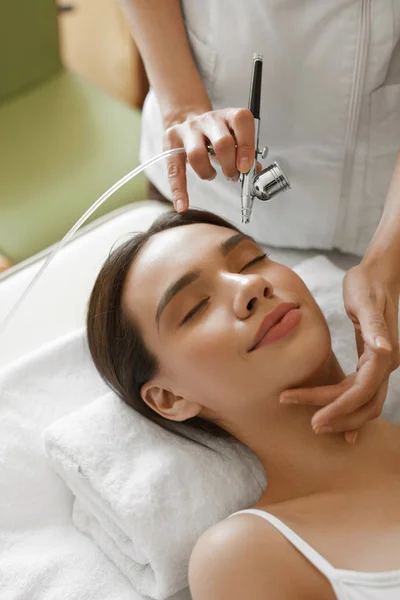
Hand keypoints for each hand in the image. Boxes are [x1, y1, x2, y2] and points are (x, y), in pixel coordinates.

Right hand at [163, 108, 258, 211]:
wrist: (188, 119)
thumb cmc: (216, 134)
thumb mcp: (234, 138)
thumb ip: (245, 153)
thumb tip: (255, 171)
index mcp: (229, 116)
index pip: (241, 122)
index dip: (246, 146)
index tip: (246, 167)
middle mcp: (209, 119)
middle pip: (222, 143)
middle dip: (230, 166)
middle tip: (232, 176)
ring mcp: (189, 129)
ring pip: (197, 154)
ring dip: (208, 173)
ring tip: (212, 175)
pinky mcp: (172, 141)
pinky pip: (175, 169)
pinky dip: (179, 190)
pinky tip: (183, 204)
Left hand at [279, 262, 399, 444]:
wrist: (376, 274)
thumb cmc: (366, 285)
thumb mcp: (365, 302)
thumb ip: (374, 328)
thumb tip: (384, 351)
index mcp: (385, 355)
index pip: (360, 391)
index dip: (338, 408)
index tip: (314, 419)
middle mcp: (386, 364)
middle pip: (365, 404)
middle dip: (338, 417)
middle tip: (310, 426)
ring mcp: (381, 365)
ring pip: (364, 402)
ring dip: (341, 415)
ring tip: (314, 422)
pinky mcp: (370, 362)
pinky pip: (360, 392)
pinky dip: (347, 407)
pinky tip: (333, 417)